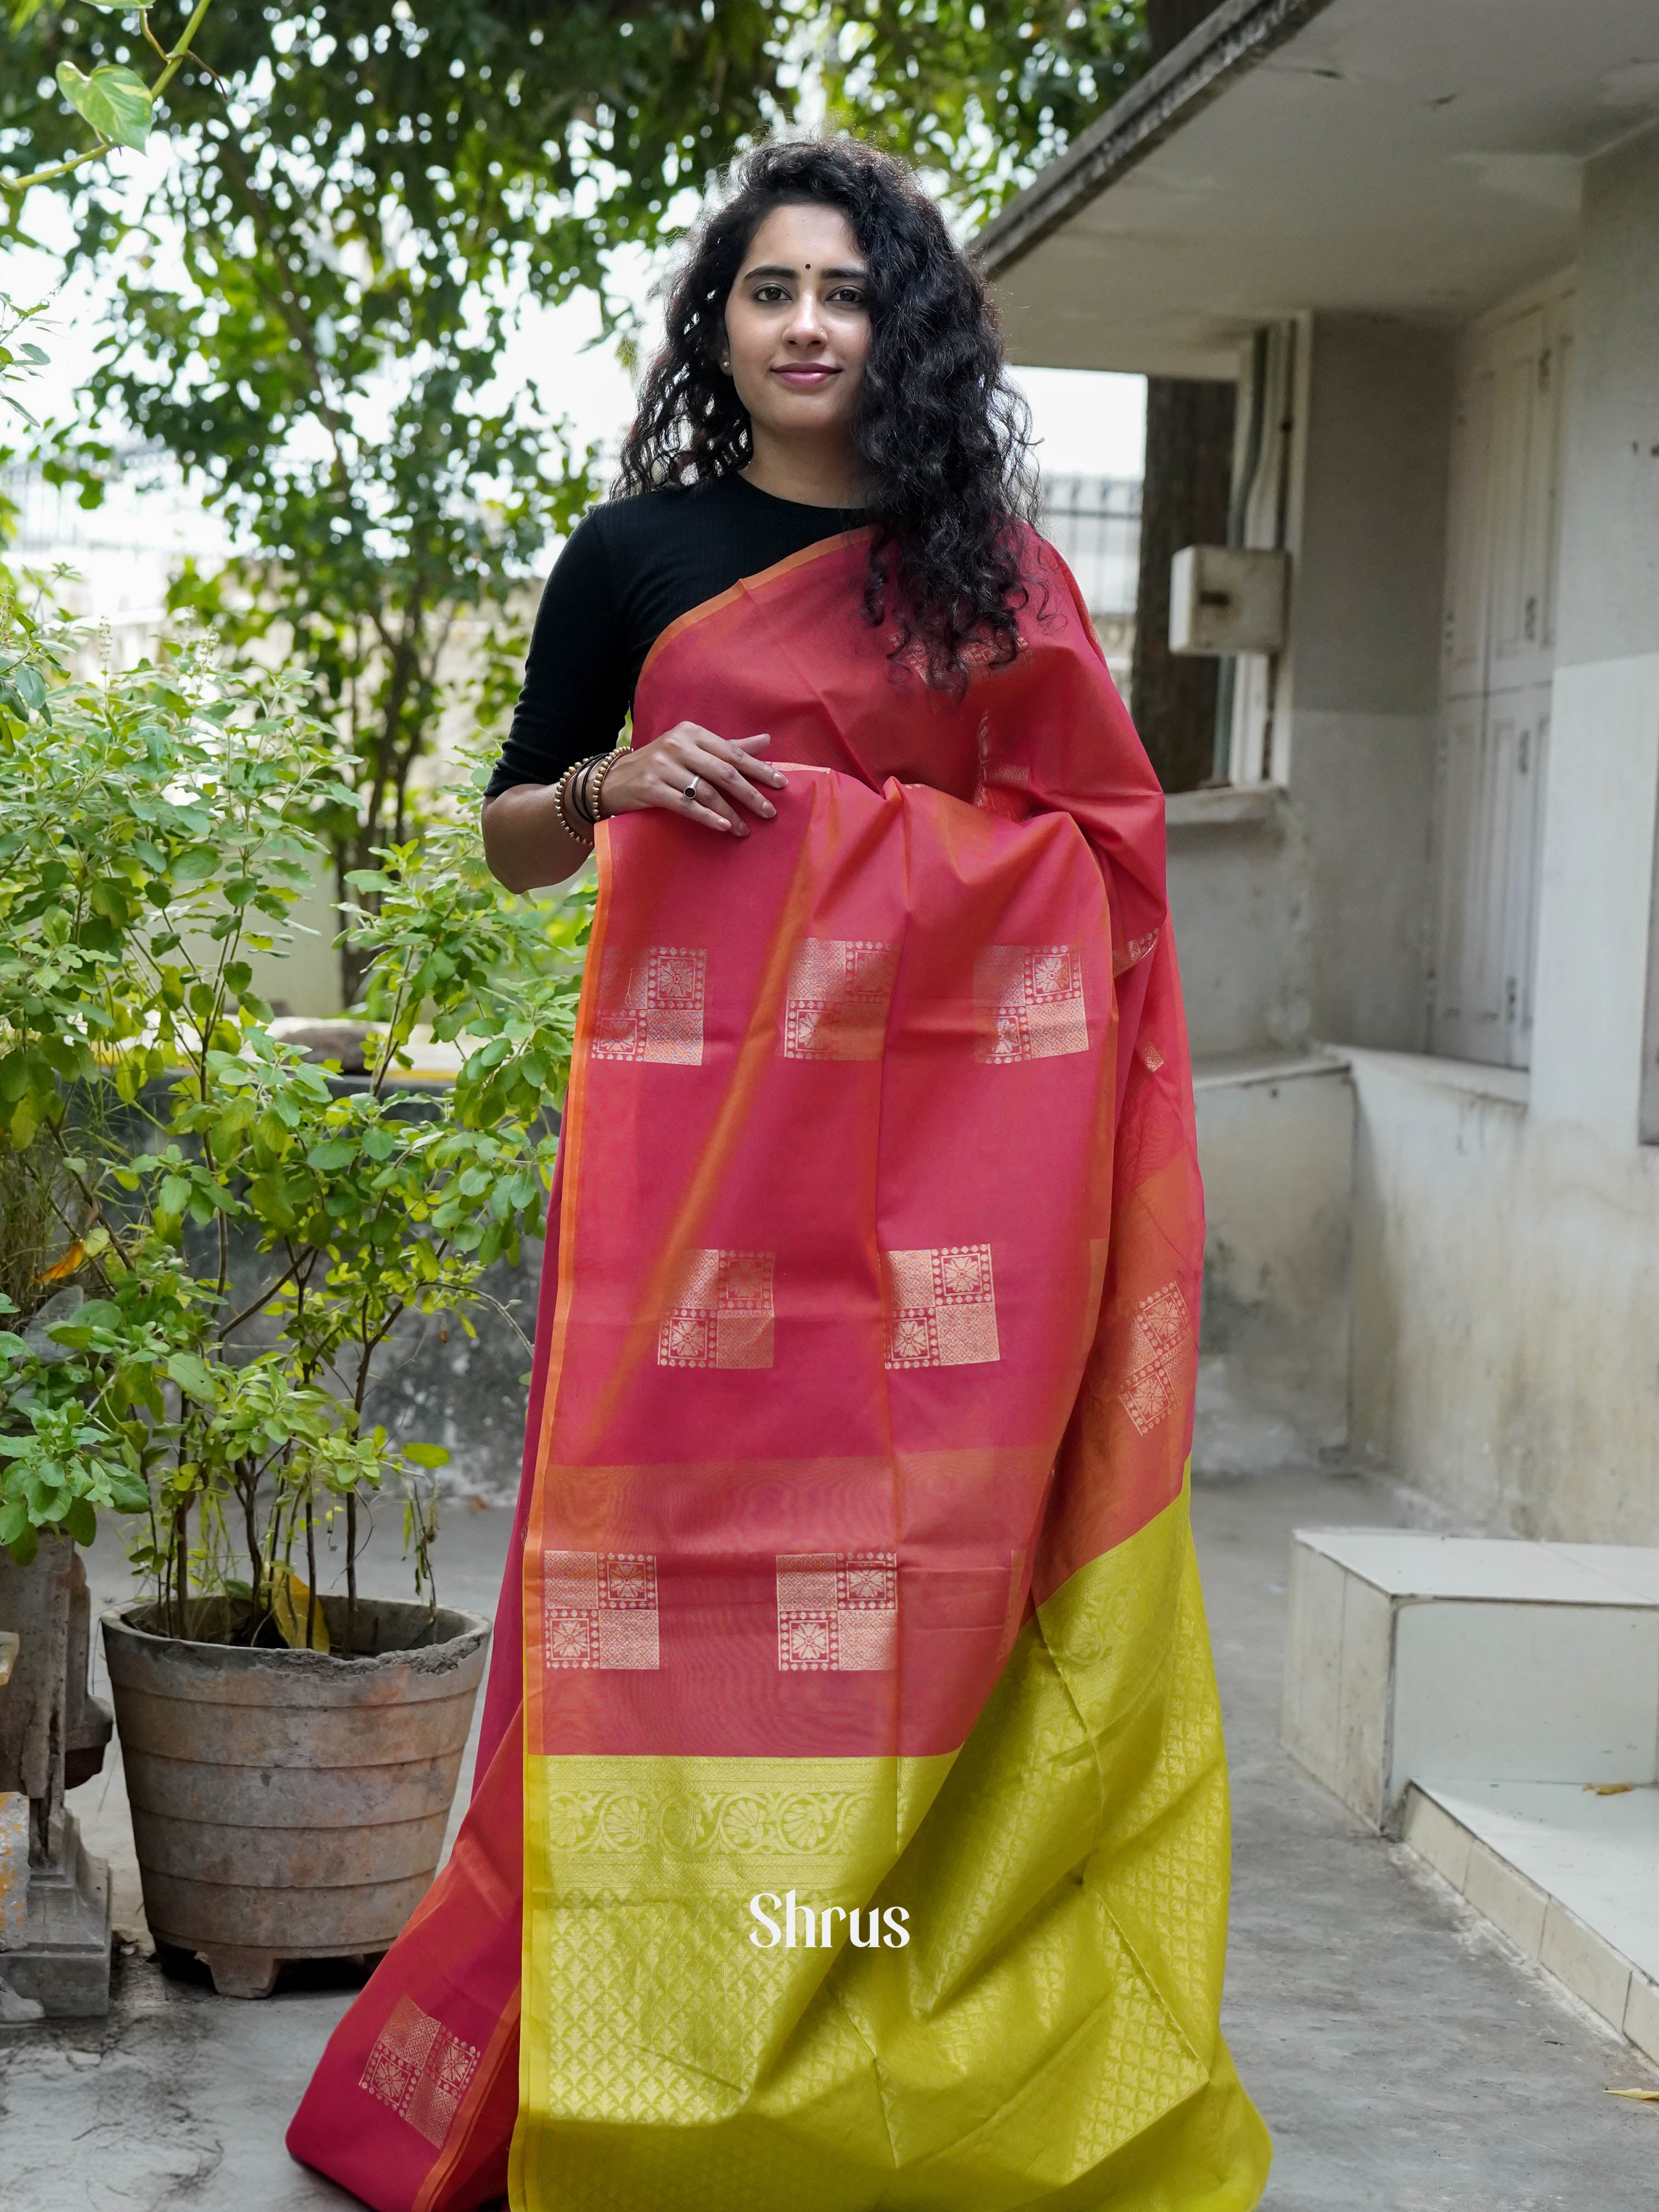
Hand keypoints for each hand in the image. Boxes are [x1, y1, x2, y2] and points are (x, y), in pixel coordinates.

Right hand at [597, 724, 785, 837]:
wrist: (616, 779)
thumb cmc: (663, 764)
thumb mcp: (694, 749)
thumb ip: (729, 747)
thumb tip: (767, 741)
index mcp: (692, 732)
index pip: (732, 752)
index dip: (759, 769)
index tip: (781, 784)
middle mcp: (677, 745)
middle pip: (723, 772)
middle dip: (750, 793)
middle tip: (770, 812)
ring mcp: (662, 765)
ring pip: (705, 791)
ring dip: (730, 812)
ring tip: (746, 829)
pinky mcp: (650, 787)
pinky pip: (685, 805)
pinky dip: (707, 817)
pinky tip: (724, 827)